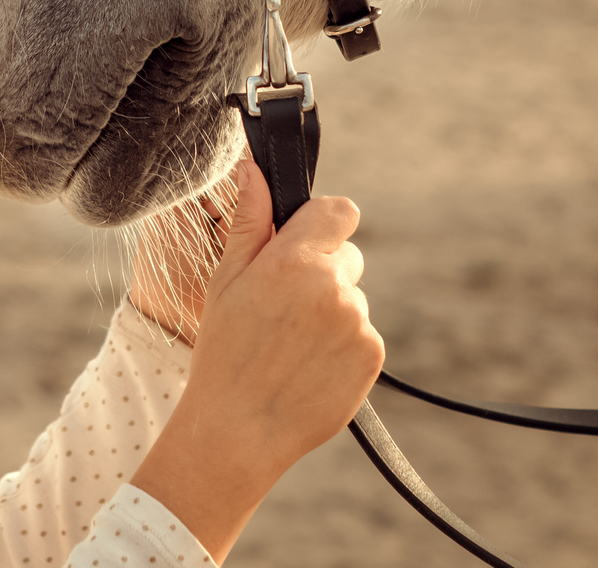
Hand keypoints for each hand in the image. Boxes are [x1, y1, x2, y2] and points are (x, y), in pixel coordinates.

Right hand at [130, 155, 382, 561]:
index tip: (303, 242)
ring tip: (290, 346)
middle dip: (321, 270)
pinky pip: (362, 333)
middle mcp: (334, 286)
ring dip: (330, 311)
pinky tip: (308, 366)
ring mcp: (357, 322)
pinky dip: (342, 345)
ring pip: (351, 297)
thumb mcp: (226, 280)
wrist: (239, 430)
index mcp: (295, 260)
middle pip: (345, 256)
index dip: (322, 223)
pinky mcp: (372, 355)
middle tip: (282, 308)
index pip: (339, 211)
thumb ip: (249, 219)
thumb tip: (254, 167)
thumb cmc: (224, 351)